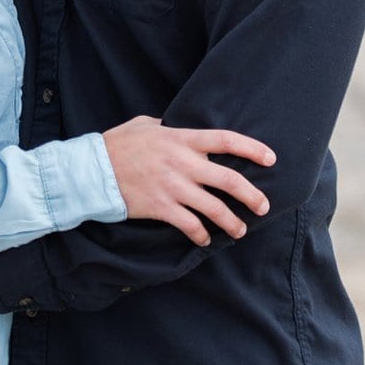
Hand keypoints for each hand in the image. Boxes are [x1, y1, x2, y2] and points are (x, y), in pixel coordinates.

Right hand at [102, 115, 275, 246]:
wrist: (93, 169)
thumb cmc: (118, 144)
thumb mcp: (146, 124)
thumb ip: (169, 127)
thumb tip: (181, 129)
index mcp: (182, 139)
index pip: (226, 140)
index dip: (252, 149)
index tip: (271, 158)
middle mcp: (183, 163)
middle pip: (229, 180)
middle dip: (252, 195)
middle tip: (264, 206)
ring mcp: (173, 187)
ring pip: (215, 208)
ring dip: (232, 222)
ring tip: (241, 230)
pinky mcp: (162, 208)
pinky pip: (190, 225)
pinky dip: (201, 235)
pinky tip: (205, 239)